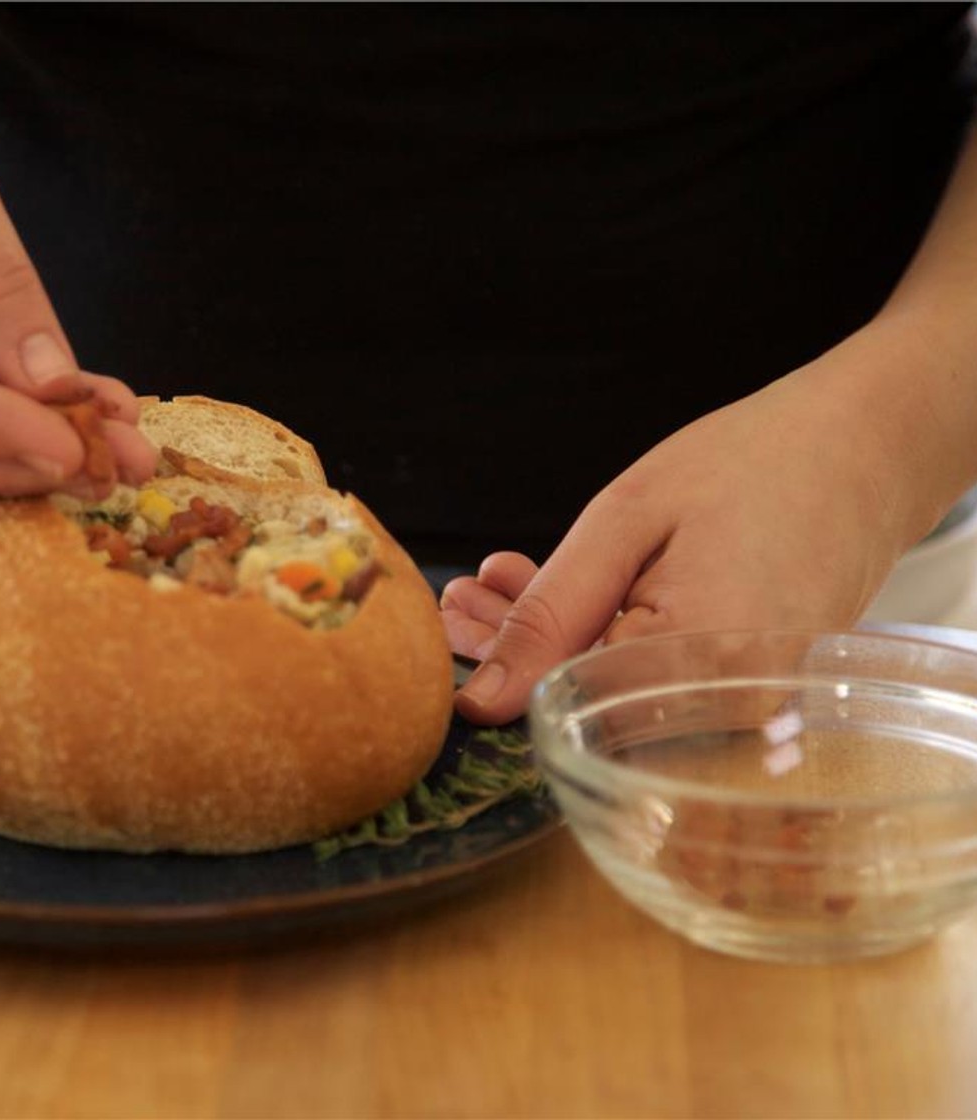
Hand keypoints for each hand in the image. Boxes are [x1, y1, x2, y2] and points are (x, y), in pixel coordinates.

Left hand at [442, 352, 936, 724]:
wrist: (868, 446)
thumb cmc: (754, 464)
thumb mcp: (627, 521)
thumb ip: (551, 616)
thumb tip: (482, 703)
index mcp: (696, 667)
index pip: (560, 703)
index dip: (496, 666)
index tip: (448, 625)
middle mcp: (727, 710)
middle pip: (583, 703)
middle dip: (513, 647)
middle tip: (465, 599)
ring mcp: (744, 708)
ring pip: (613, 688)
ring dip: (551, 637)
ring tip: (501, 583)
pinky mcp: (748, 691)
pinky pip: (654, 676)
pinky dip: (603, 634)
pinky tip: (562, 593)